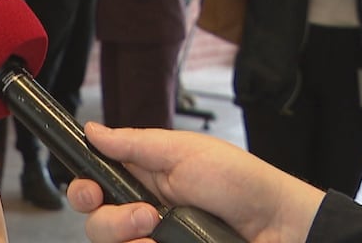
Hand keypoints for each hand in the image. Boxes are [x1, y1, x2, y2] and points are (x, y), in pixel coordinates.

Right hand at [66, 124, 324, 242]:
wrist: (278, 227)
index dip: (82, 189)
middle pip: (95, 223)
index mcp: (143, 178)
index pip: (94, 185)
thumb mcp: (184, 152)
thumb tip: (92, 130)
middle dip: (108, 220)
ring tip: (158, 229)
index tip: (90, 192)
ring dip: (127, 235)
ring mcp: (154, 240)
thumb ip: (134, 143)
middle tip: (142, 214)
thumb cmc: (241, 183)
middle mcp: (143, 213)